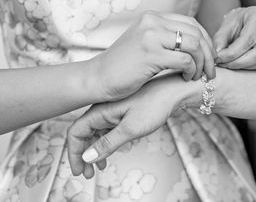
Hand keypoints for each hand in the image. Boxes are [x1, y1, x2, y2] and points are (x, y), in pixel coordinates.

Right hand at [67, 74, 199, 178]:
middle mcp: (103, 109)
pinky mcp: (122, 111)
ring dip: (94, 150)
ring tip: (98, 168)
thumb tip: (87, 157)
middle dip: (82, 155)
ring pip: (95, 132)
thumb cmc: (155, 104)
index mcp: (100, 111)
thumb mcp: (131, 129)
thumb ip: (108, 143)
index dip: (73, 154)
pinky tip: (111, 153)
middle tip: (87, 174)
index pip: (75, 133)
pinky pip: (107, 129)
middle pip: (83, 133)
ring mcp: (112, 110)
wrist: (174, 90)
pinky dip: (105, 142)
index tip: (78, 171)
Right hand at [89, 11, 215, 100]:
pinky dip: (192, 71)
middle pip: (197, 33)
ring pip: (194, 45)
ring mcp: (151, 36)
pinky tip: (186, 78)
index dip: (206, 42)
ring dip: (203, 64)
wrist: (98, 78)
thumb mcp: (145, 43)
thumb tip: (198, 45)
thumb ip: (166, 38)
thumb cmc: (124, 67)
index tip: (209, 58)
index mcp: (153, 17)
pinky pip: (185, 60)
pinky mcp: (150, 53)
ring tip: (199, 76)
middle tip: (211, 71)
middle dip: (209, 54)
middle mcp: (152, 22)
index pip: (192, 23)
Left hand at [213, 6, 255, 69]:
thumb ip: (220, 40)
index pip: (248, 39)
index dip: (232, 53)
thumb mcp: (226, 26)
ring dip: (245, 66)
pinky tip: (239, 64)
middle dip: (239, 62)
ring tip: (229, 64)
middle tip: (224, 64)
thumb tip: (217, 55)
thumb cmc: (237, 22)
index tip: (219, 59)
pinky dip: (251, 67)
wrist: (248, 20)